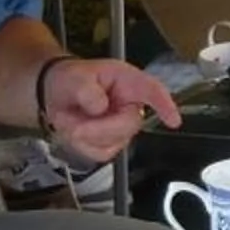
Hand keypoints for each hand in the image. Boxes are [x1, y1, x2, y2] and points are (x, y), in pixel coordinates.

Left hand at [41, 56, 179, 162]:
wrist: (56, 93)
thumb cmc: (71, 79)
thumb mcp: (75, 77)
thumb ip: (87, 89)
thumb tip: (101, 106)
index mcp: (127, 81)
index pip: (153, 92)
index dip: (165, 106)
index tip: (173, 121)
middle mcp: (130, 105)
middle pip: (130, 125)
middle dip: (99, 127)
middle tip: (74, 123)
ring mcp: (122, 126)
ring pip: (114, 142)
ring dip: (87, 135)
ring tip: (72, 119)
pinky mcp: (111, 143)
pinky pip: (101, 153)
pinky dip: (83, 146)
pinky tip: (76, 131)